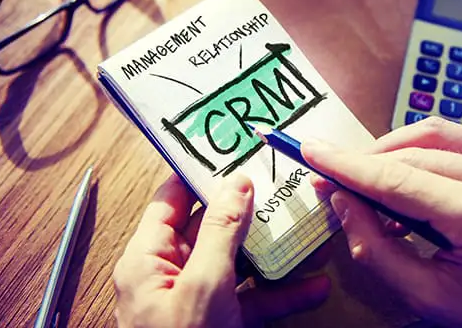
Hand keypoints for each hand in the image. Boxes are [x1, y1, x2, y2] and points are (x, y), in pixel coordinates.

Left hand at [113, 173, 330, 327]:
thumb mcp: (204, 285)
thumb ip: (220, 232)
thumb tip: (236, 184)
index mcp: (148, 258)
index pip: (171, 199)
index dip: (201, 173)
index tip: (233, 150)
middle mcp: (170, 275)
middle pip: (212, 229)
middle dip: (251, 212)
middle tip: (281, 185)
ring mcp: (197, 302)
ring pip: (238, 264)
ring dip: (274, 253)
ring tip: (308, 232)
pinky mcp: (219, 325)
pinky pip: (252, 301)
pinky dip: (281, 294)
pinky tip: (313, 285)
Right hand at [302, 117, 461, 327]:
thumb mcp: (432, 298)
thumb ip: (378, 252)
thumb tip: (342, 204)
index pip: (398, 181)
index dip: (348, 166)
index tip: (311, 152)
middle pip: (410, 154)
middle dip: (363, 163)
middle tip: (329, 179)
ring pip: (430, 133)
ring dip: (389, 150)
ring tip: (365, 179)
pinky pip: (453, 136)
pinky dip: (418, 146)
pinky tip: (402, 170)